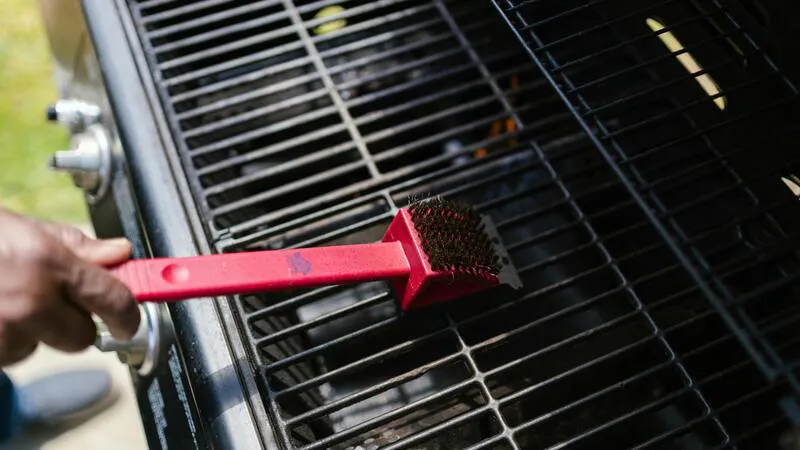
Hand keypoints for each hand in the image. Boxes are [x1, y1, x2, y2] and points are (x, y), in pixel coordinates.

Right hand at [0, 208, 139, 365]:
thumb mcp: (22, 228)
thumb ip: (76, 245)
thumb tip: (119, 254)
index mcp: (48, 264)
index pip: (114, 300)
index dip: (129, 313)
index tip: (130, 319)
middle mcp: (28, 301)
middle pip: (81, 338)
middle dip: (73, 323)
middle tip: (51, 301)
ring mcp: (0, 332)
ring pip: (40, 348)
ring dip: (30, 332)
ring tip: (2, 299)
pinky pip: (7, 356)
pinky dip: (1, 341)